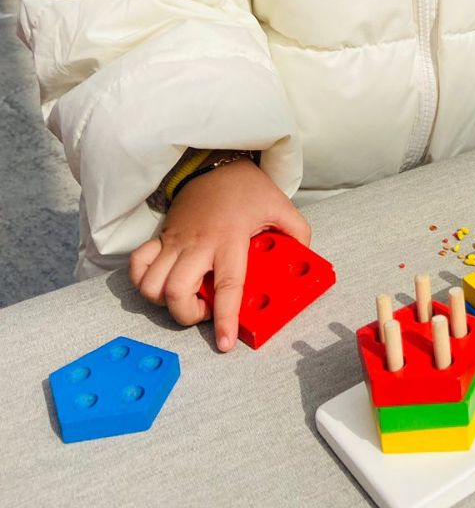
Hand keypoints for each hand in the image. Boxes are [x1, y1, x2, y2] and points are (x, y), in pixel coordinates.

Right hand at [129, 159, 310, 351]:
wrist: (215, 163)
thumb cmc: (248, 188)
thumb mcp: (280, 206)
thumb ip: (297, 232)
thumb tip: (304, 259)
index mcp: (230, 238)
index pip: (227, 284)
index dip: (226, 317)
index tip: (225, 343)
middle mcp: (198, 243)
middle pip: (176, 292)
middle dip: (186, 315)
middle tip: (204, 312)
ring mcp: (175, 241)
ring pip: (151, 284)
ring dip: (163, 302)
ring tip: (185, 299)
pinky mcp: (160, 237)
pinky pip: (137, 264)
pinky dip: (142, 280)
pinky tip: (161, 283)